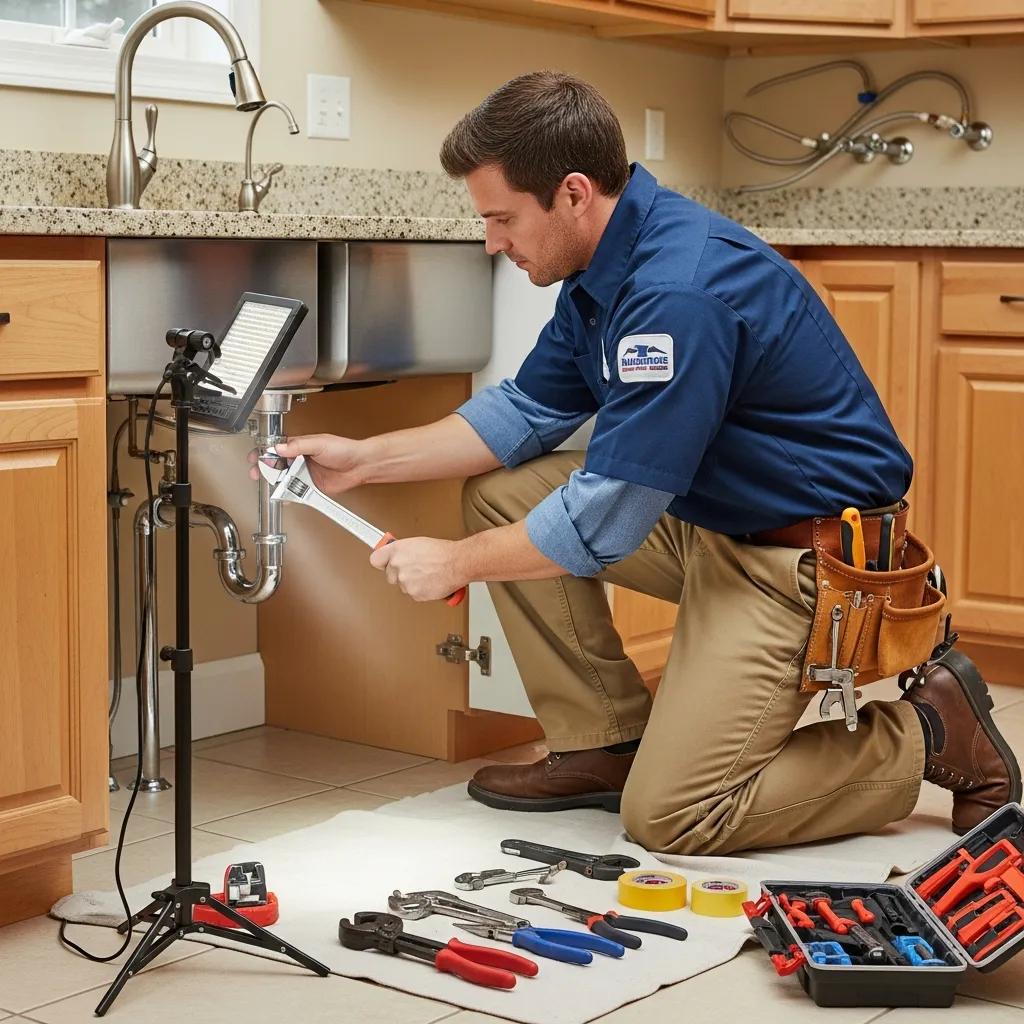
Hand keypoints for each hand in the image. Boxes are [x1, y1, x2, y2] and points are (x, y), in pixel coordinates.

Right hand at [247, 433, 366, 495]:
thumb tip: (280, 447)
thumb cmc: (344, 450)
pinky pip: (295, 492)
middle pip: (276, 466)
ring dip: (274, 483)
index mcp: (299, 446)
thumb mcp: (319, 443)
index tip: (256, 458)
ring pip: (284, 480)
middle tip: (257, 473)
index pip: (276, 449)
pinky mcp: (310, 487)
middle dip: (264, 469)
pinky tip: (282, 495)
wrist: (359, 466)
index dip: (264, 453)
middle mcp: (300, 460)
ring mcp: (304, 474)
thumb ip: (298, 445)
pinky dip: (287, 495)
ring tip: (268, 484)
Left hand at [370, 537, 464, 601]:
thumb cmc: (443, 552)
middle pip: (389, 575)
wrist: (457, 563)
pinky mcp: (414, 594)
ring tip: (427, 574)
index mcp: (397, 551)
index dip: (382, 562)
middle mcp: (397, 566)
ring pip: (403, 586)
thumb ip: (403, 551)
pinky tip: (430, 581)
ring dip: (413, 582)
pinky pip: (414, 594)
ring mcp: (405, 581)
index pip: (375, 560)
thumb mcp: (418, 543)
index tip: (384, 563)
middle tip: (415, 569)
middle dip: (400, 574)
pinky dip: (422, 590)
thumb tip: (397, 554)